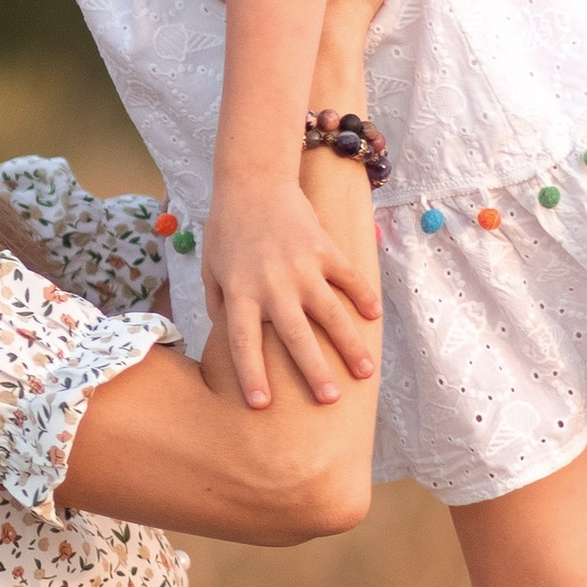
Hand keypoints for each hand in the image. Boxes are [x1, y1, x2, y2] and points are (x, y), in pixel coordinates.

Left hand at [202, 174, 380, 409]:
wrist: (253, 181)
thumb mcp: (212, 269)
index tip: (262, 405)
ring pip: (330, 312)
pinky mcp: (324, 248)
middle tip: (329, 400)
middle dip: (313, 370)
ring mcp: (302, 266)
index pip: (243, 343)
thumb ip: (219, 305)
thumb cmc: (227, 229)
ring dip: (348, 344)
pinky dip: (363, 296)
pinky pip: (347, 277)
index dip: (252, 374)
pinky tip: (374, 318)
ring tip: (364, 372)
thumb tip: (226, 336)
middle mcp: (272, 284)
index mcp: (240, 293)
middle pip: (294, 336)